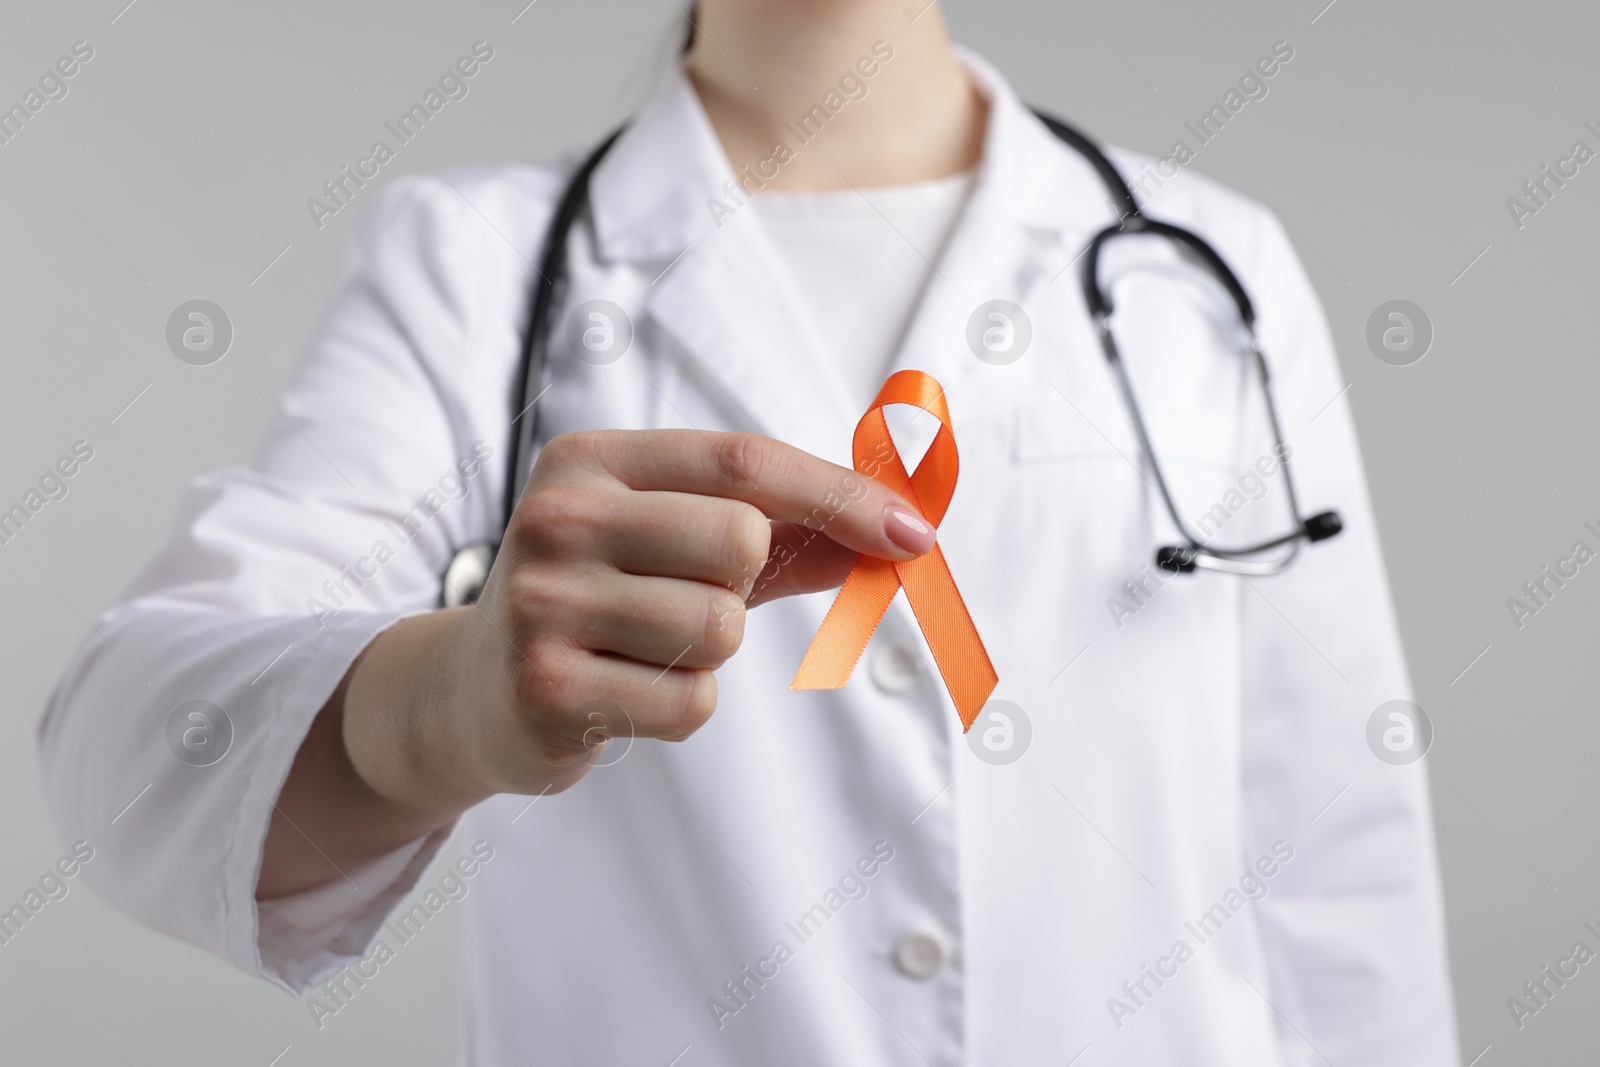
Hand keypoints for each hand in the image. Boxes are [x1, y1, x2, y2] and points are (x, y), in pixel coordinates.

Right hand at [385, 430, 934, 803]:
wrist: (473, 691)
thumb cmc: (601, 600)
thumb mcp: (673, 543)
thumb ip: (784, 533)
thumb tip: (901, 534)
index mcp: (590, 461)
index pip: (744, 461)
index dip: (841, 495)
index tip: (914, 532)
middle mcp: (559, 518)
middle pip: (741, 540)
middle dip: (744, 584)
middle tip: (686, 599)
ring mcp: (545, 604)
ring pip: (721, 628)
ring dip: (707, 652)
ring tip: (641, 650)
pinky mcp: (548, 689)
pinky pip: (691, 701)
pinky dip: (680, 705)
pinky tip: (622, 692)